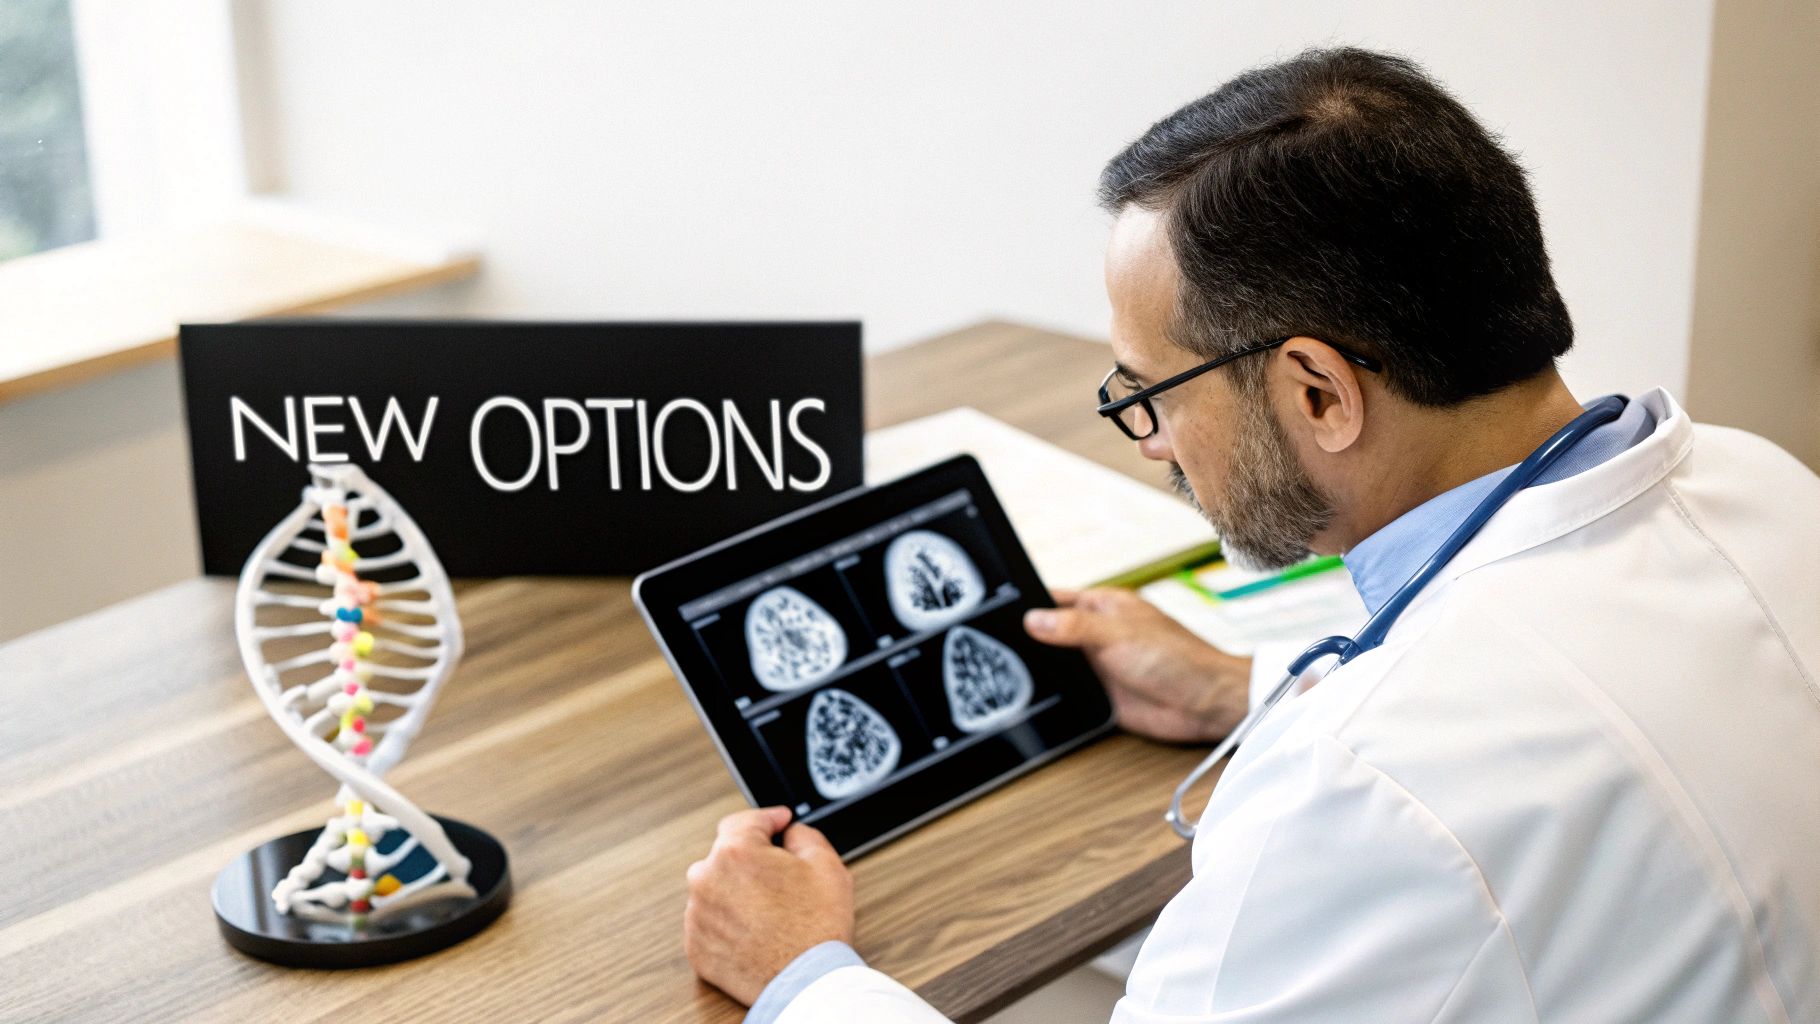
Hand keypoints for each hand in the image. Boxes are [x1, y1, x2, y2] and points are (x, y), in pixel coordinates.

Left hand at [685, 806, 854, 1005]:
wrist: (806, 983)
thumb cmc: (816, 929)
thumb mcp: (826, 863)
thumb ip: (802, 834)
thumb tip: (790, 832)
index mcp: (734, 852)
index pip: (745, 821)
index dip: (768, 819)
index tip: (779, 823)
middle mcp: (706, 879)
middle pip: (728, 855)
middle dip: (753, 860)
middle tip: (782, 875)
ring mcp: (697, 915)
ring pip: (717, 889)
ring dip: (738, 891)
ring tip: (771, 910)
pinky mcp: (696, 946)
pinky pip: (711, 922)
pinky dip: (729, 921)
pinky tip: (756, 929)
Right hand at [1024, 587, 1251, 742]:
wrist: (1205, 703)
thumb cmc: (1179, 658)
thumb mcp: (1118, 633)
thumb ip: (1073, 625)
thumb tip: (1033, 619)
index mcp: (1104, 606)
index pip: (1056, 599)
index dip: (1031, 604)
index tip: (1001, 611)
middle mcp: (1098, 634)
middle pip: (1051, 633)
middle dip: (1031, 641)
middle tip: (1002, 648)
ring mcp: (1099, 665)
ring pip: (1058, 665)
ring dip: (1044, 671)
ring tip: (1015, 674)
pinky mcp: (1101, 696)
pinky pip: (1070, 694)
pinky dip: (1056, 697)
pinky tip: (1040, 699)